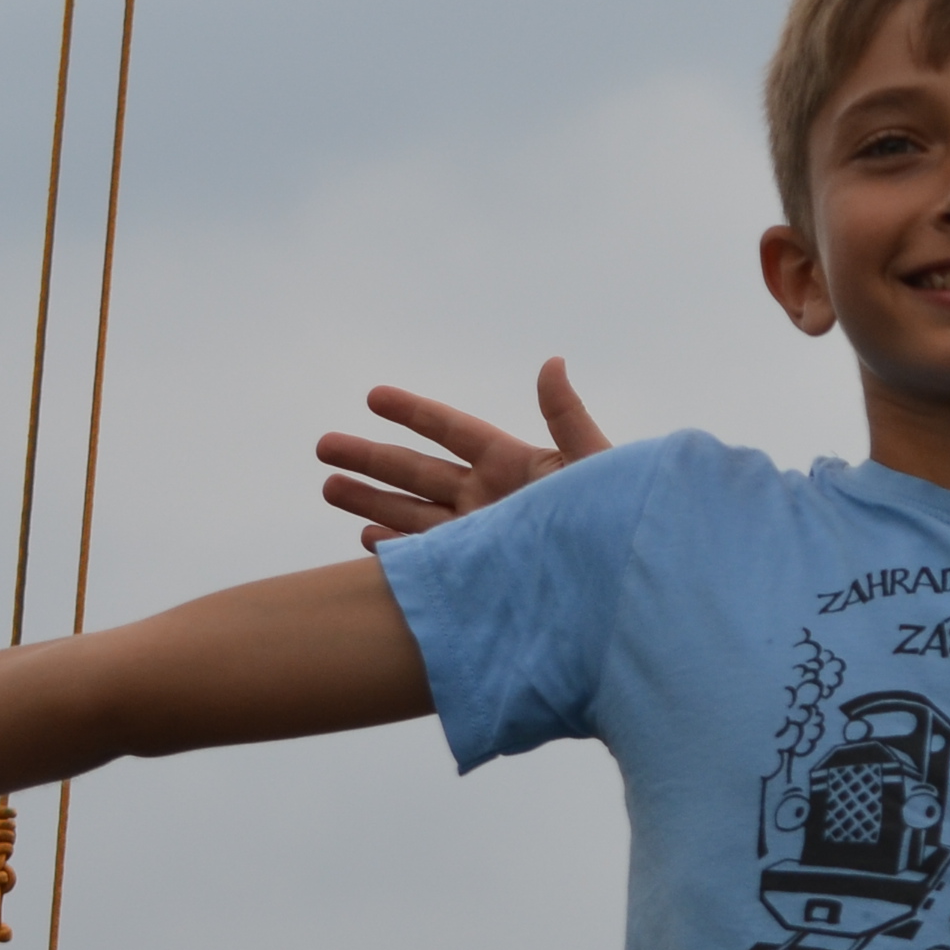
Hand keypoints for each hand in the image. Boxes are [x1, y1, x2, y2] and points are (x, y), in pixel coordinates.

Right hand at [315, 357, 610, 545]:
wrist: (626, 587)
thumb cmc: (623, 520)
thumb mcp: (594, 464)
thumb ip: (567, 417)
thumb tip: (552, 362)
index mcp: (516, 464)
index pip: (453, 431)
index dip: (414, 413)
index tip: (373, 396)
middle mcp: (492, 499)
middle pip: (418, 471)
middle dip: (371, 458)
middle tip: (323, 445)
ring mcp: (482, 537)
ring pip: (412, 513)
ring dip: (370, 501)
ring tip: (327, 487)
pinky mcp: (478, 574)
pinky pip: (427, 557)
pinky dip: (395, 549)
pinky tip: (366, 538)